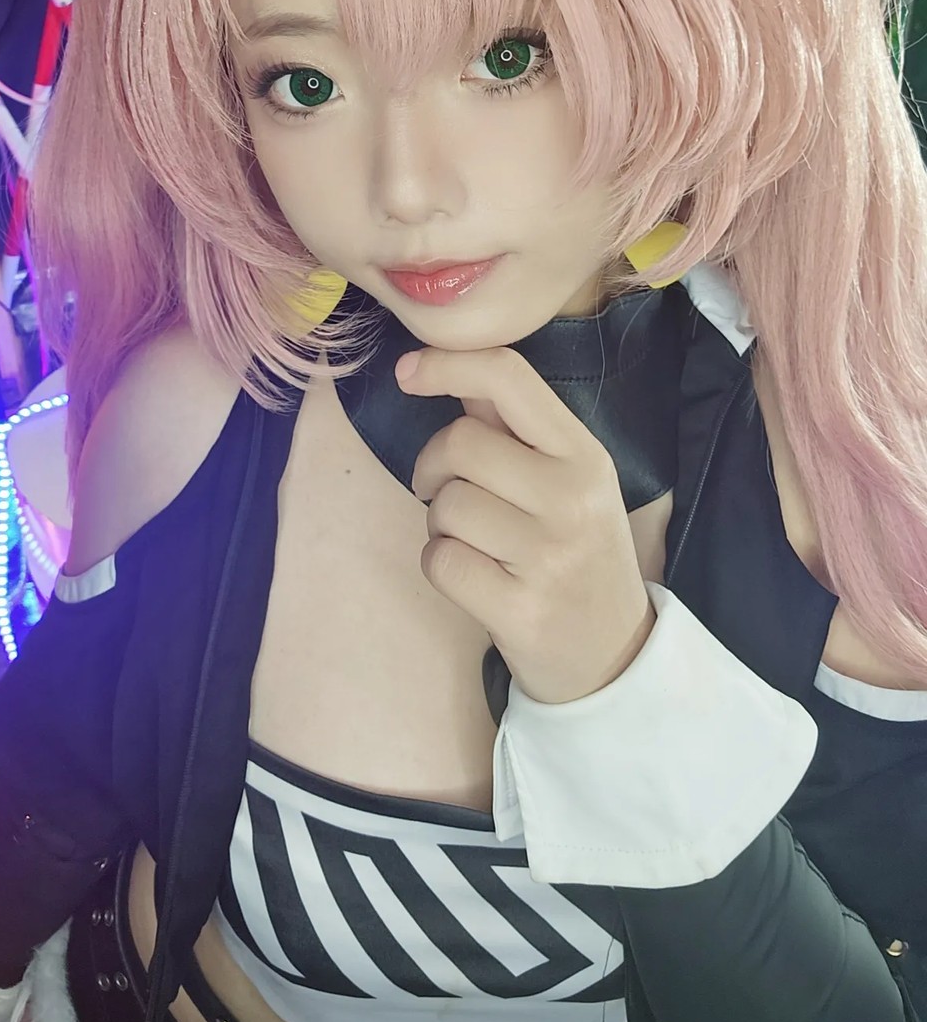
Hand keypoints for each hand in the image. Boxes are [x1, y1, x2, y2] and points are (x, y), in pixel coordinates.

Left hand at [396, 346, 655, 703]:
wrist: (614, 656)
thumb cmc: (578, 555)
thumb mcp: (569, 483)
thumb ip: (514, 430)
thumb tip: (450, 371)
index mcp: (585, 456)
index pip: (510, 380)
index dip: (448, 364)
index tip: (407, 373)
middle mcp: (572, 498)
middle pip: (460, 443)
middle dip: (434, 467)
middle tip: (449, 494)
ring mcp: (548, 556)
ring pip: (445, 505)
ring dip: (440, 524)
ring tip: (477, 544)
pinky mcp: (519, 609)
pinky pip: (439, 560)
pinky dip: (440, 565)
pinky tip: (474, 577)